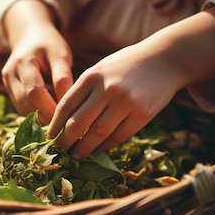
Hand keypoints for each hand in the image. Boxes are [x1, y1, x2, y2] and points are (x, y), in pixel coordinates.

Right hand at [0, 0, 73, 123]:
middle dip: (45, 117)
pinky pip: (20, 108)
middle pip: (25, 104)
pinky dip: (34, 114)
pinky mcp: (7, 89)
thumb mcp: (60, 54)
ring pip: (21, 110)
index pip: (34, 91)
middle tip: (65, 124)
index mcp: (24, 62)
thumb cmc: (49, 44)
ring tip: (59, 122)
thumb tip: (67, 104)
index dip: (50, 107)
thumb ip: (63, 77)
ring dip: (39, 119)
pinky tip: (49, 116)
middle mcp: (10, 74)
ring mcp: (6, 83)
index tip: (69, 116)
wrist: (29, 35)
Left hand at [46, 7, 214, 159]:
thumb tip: (63, 121)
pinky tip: (99, 148)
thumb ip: (83, 91)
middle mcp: (107, 89)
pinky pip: (119, 136)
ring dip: (85, 148)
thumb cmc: (126, 66)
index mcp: (92, 76)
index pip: (65, 106)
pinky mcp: (142, 114)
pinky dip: (106, 145)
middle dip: (65, 141)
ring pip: (98, 134)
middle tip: (60, 151)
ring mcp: (126, 102)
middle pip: (78, 123)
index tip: (49, 138)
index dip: (55, 125)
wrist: (164, 59)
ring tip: (77, 154)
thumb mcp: (100, 70)